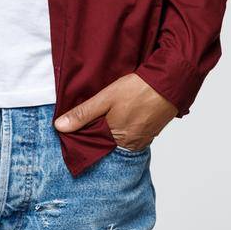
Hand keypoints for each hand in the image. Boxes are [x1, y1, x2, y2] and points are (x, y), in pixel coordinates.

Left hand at [53, 73, 176, 151]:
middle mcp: (128, 145)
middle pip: (105, 144)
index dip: (82, 135)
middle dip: (97, 134)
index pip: (91, 145)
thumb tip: (60, 127)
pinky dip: (124, 130)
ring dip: (111, 132)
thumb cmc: (138, 89)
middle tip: (92, 120)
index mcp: (115, 138)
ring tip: (107, 117)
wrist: (170, 84)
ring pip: (118, 140)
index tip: (74, 128)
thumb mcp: (105, 97)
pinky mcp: (150, 134)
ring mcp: (141, 141)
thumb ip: (83, 113)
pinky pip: (131, 137)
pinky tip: (123, 117)